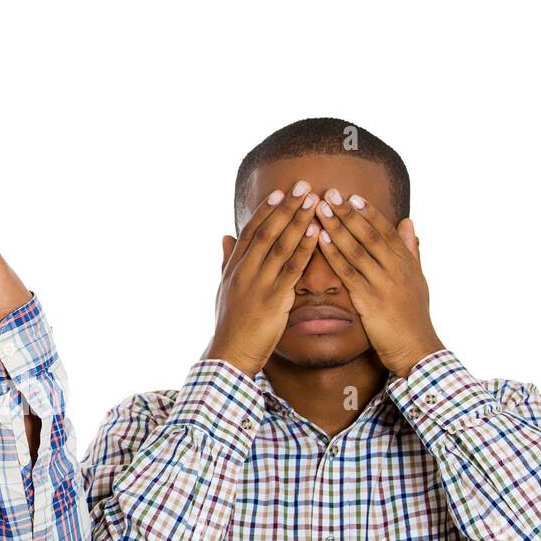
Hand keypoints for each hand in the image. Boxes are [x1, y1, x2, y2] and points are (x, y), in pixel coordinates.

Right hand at [203, 180, 320, 375]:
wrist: (229, 354)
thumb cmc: (230, 325)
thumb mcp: (223, 289)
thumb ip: (226, 261)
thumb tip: (224, 236)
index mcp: (234, 268)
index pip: (250, 231)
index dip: (266, 210)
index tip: (279, 192)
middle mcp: (244, 271)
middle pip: (267, 231)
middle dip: (286, 207)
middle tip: (303, 186)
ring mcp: (258, 284)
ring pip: (280, 245)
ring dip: (299, 221)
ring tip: (314, 201)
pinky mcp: (273, 299)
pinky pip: (292, 268)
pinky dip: (305, 248)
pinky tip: (318, 233)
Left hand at [313, 189, 442, 377]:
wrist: (417, 350)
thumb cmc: (413, 318)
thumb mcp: (417, 280)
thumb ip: (411, 250)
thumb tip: (408, 222)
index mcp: (407, 263)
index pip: (386, 230)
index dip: (368, 212)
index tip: (351, 195)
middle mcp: (397, 268)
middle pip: (370, 234)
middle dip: (348, 213)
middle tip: (330, 193)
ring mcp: (384, 283)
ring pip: (357, 249)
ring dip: (337, 227)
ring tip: (320, 209)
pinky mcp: (370, 300)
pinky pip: (348, 272)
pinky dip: (334, 253)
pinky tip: (320, 239)